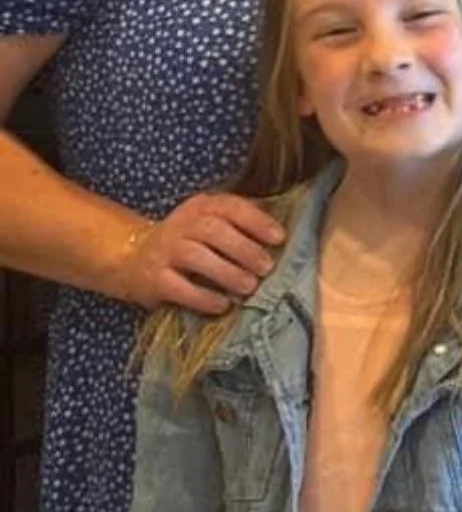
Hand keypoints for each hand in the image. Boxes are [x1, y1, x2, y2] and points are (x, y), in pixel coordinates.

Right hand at [114, 192, 285, 313]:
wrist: (132, 258)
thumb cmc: (186, 241)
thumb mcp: (208, 222)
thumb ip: (238, 222)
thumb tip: (279, 233)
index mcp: (199, 206)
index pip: (230, 206)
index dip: (256, 220)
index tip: (279, 237)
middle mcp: (180, 225)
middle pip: (213, 230)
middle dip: (244, 249)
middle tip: (267, 267)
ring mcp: (164, 251)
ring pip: (196, 256)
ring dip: (227, 272)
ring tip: (249, 286)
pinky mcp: (153, 279)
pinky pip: (180, 287)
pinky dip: (204, 297)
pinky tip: (223, 305)